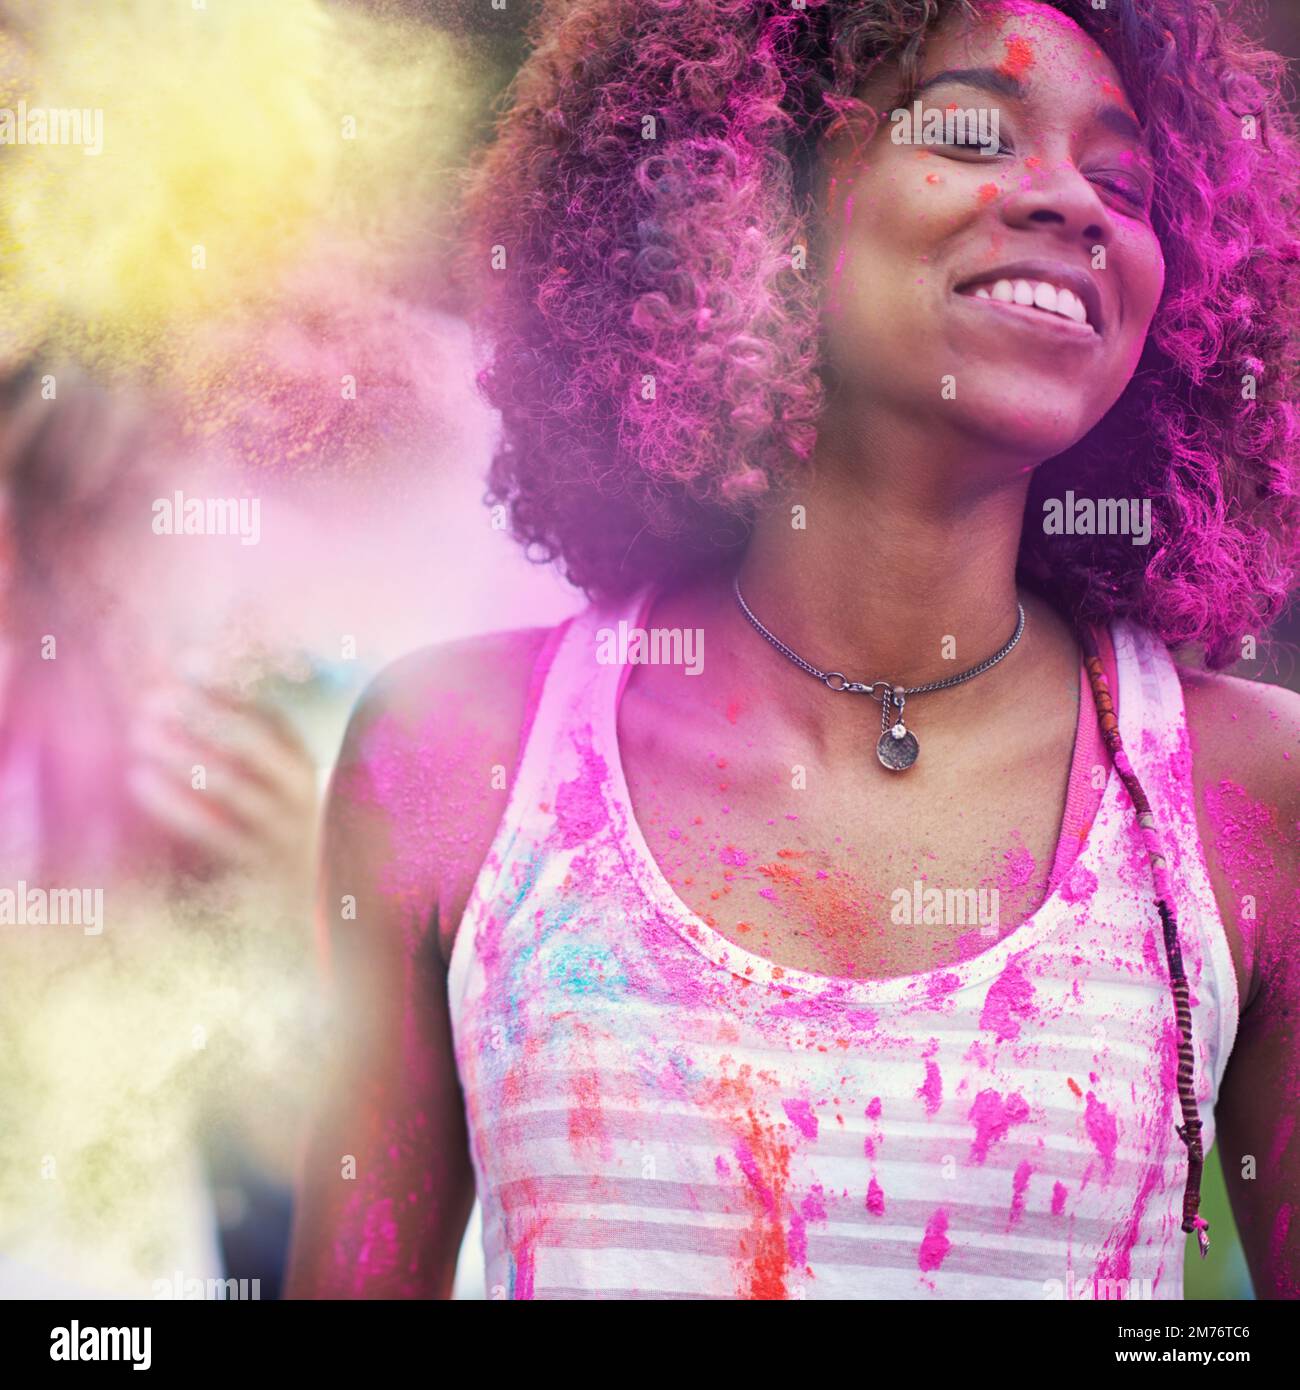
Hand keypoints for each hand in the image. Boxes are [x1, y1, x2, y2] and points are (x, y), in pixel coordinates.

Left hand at [128, 683, 318, 892]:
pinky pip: (212, 829)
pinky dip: (174, 803)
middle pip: (254, 742)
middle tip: (155, 698)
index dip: (230, 683)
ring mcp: (282, 829)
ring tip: (138, 733)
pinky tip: (139, 779)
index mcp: (301, 759)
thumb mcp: (265, 779)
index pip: (268, 710)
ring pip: (231, 784)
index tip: (187, 661)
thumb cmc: (266, 826)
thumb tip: (184, 677)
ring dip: (181, 755)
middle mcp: (299, 790)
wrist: (292, 902)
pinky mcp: (256, 865)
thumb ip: (236, 735)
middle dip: (203, 714)